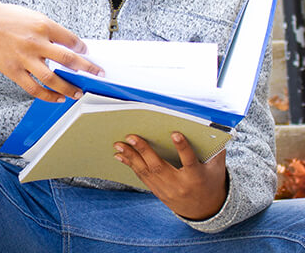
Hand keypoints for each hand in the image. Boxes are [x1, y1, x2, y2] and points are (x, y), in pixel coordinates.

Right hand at [0, 1, 102, 101]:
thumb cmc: (9, 18)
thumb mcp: (33, 17)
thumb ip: (50, 31)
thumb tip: (69, 46)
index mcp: (42, 25)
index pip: (70, 39)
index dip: (82, 48)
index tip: (87, 53)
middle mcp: (35, 42)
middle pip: (67, 59)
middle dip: (85, 68)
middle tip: (97, 73)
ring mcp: (24, 59)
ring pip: (51, 78)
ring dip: (68, 88)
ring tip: (78, 93)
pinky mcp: (13, 71)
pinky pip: (34, 88)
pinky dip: (48, 96)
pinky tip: (57, 98)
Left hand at [113, 132, 227, 219]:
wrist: (205, 211)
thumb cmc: (211, 182)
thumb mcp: (218, 167)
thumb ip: (217, 149)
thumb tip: (216, 127)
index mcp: (196, 177)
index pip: (189, 161)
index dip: (182, 148)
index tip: (174, 133)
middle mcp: (179, 185)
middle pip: (159, 167)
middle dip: (144, 151)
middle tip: (131, 136)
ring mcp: (167, 190)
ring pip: (147, 173)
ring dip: (131, 158)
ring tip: (119, 145)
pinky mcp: (159, 192)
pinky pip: (143, 178)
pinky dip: (131, 166)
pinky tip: (121, 156)